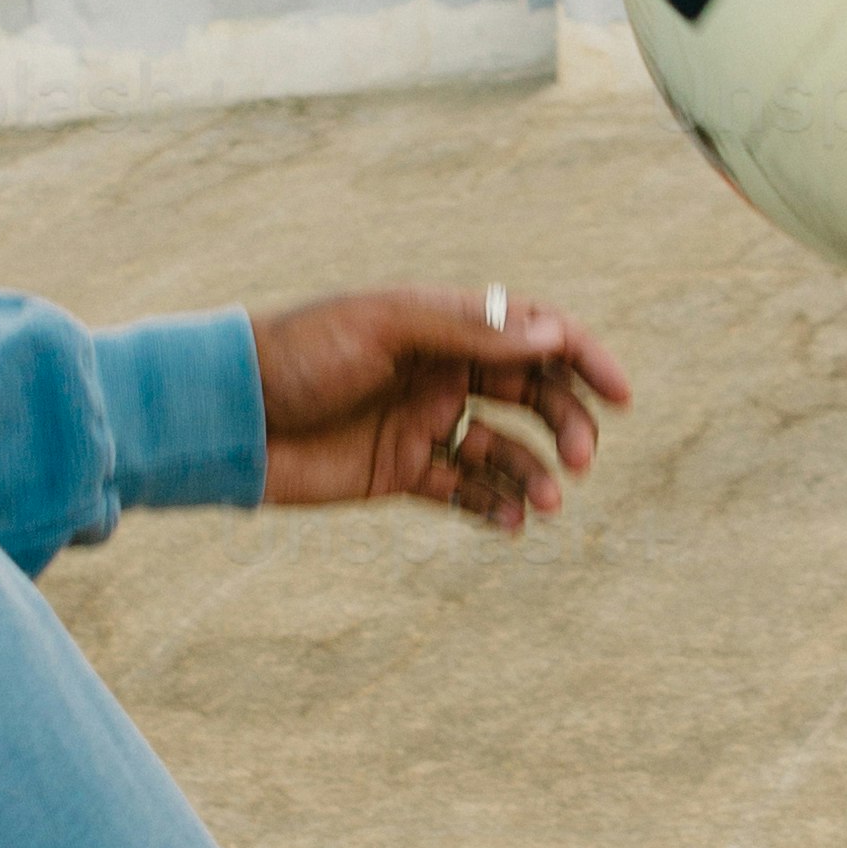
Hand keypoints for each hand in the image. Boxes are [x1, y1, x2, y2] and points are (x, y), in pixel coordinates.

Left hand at [250, 288, 633, 531]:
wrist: (227, 416)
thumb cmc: (299, 355)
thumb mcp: (387, 330)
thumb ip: (468, 333)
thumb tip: (552, 332)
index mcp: (442, 324)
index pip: (532, 333)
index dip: (582, 357)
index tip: (620, 395)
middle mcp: (440, 371)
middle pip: (531, 395)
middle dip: (566, 425)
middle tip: (579, 462)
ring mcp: (422, 422)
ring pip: (504, 448)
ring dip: (534, 473)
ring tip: (546, 503)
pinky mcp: (399, 471)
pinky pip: (463, 489)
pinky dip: (494, 505)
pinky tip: (511, 522)